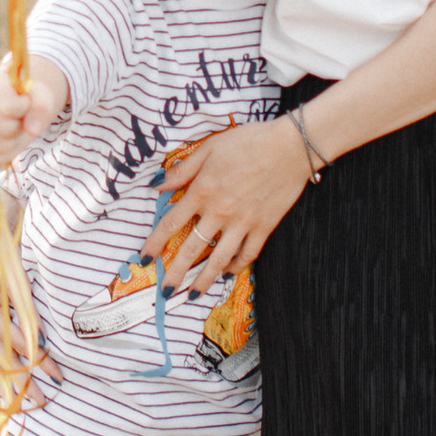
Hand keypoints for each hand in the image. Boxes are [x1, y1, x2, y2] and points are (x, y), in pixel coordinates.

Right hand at [0, 55, 69, 177]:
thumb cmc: (21, 100)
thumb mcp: (37, 96)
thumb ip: (41, 106)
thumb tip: (32, 130)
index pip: (11, 107)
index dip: (24, 108)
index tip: (23, 101)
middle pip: (7, 129)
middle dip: (20, 127)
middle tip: (18, 118)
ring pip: (3, 146)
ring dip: (16, 141)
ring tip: (12, 128)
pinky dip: (7, 152)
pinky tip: (4, 139)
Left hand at [156, 117, 310, 283]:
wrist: (290, 147)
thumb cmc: (249, 141)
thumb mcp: (210, 147)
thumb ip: (184, 169)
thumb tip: (158, 185)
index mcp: (202, 191)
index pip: (171, 223)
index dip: (155, 243)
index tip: (144, 258)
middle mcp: (219, 212)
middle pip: (192, 248)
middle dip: (176, 273)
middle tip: (166, 292)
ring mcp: (242, 222)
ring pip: (219, 258)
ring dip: (205, 279)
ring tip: (194, 294)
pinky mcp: (263, 227)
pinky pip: (247, 254)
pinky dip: (236, 266)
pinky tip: (227, 273)